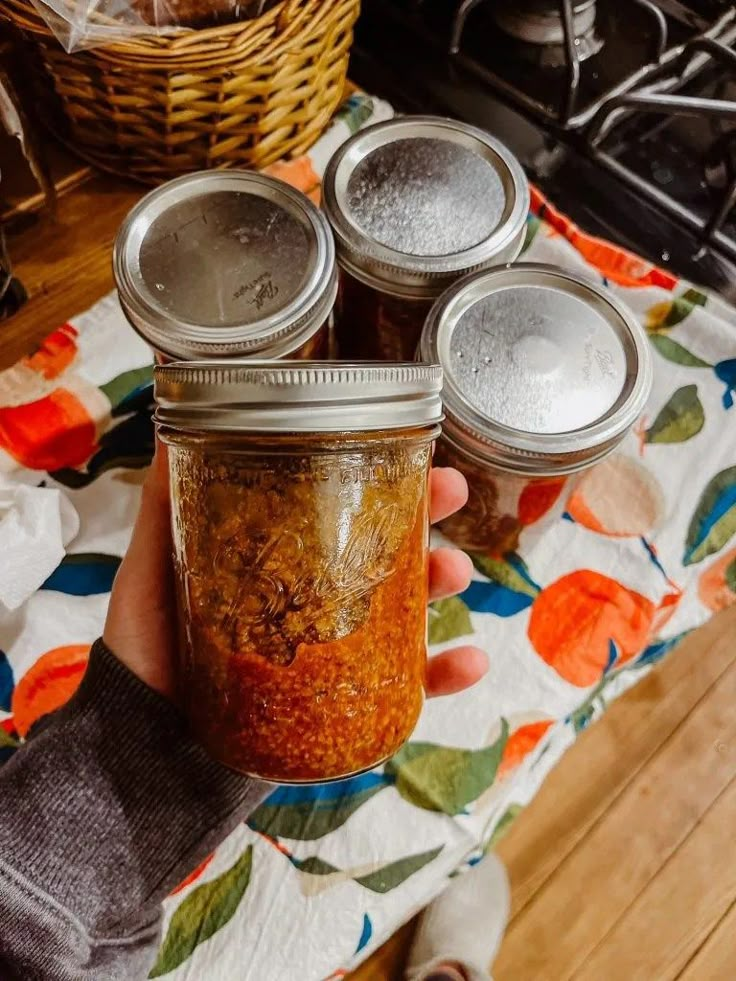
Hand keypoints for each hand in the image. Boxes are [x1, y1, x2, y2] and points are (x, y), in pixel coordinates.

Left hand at [104, 446, 487, 700]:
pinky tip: (470, 661)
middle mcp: (318, 602)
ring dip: (445, 584)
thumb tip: (172, 424)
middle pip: (387, 551)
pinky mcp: (347, 705)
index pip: (340, 511)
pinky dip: (444, 678)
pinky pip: (409, 692)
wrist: (144, 740)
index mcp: (284, 563)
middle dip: (428, 517)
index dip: (380, 478)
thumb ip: (164, 502)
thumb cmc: (148, 648)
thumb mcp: (153, 565)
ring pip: (410, 611)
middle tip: (451, 493)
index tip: (413, 451)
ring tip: (457, 571)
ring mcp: (337, 653)